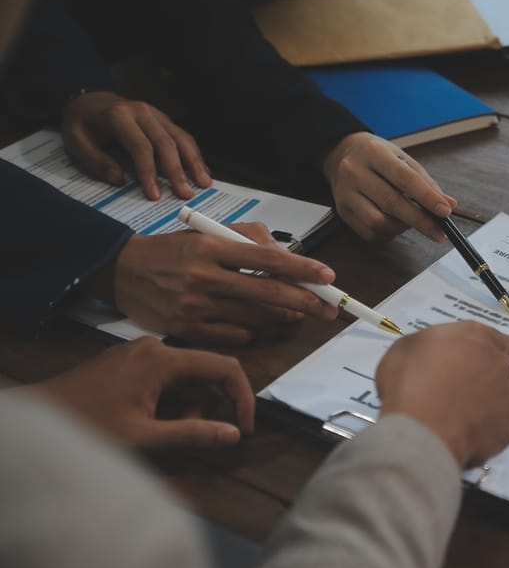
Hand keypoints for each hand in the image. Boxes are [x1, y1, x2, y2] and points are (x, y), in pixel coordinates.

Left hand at [31, 337, 253, 447]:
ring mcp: (141, 350)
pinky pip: (166, 374)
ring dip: (185, 405)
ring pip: (185, 375)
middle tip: (187, 435)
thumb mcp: (143, 436)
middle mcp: (156, 346)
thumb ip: (192, 434)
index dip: (242, 398)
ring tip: (159, 430)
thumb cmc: (88, 427)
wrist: (38, 416)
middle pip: (205, 371)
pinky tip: (148, 418)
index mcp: (163, 359)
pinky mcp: (129, 359)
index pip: (225, 367)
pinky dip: (169, 398)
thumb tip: (234, 435)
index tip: (243, 429)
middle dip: (205, 406)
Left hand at [62, 91, 211, 200]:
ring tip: (204, 183)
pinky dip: (195, 154)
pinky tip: (203, 170)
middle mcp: (142, 112)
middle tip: (186, 194)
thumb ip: (96, 161)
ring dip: (194, 162)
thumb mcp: (76, 142)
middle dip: (177, 171)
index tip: (155, 195)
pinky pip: (184, 136)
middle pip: (166, 143)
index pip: (140, 146)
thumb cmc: (83, 124)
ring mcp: (157, 114)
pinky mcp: (165, 120)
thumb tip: (120, 180)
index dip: (149, 172)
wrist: (90, 100)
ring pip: (181, 138)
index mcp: (118, 116)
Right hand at [94, 223, 339, 343]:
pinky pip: (234, 335)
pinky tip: (254, 323)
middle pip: (268, 292)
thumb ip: (247, 237)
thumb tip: (284, 253)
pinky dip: (250, 330)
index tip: (328, 276)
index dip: (302, 268)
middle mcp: (204, 277)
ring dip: (281, 317)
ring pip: (255, 317)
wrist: (120, 272)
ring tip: (295, 313)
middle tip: (329, 307)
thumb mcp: (205, 232)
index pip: (267, 259)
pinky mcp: (187, 330)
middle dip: (305, 301)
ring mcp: (195, 306)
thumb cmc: (170, 251)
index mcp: (211, 247)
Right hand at [322, 131, 456, 242]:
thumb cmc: (377, 157)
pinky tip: (394, 224)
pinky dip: (387, 232)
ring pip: (377, 222)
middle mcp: (354, 171)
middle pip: (391, 202)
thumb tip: (448, 204)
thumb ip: (426, 182)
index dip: (427, 197)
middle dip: (420, 220)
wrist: (341, 154)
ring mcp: (345, 193)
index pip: (405, 178)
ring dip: (401, 227)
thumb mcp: (402, 159)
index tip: (445, 212)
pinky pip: (368, 232)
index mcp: (374, 152)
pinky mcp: (342, 211)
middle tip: (439, 232)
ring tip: (411, 221)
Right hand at [375, 322, 508, 467]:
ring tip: (458, 418)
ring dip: (487, 404)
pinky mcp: (508, 429)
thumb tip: (435, 359)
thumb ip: (431, 348)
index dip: (501, 345)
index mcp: (476, 337)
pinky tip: (465, 436)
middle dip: (484, 378)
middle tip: (459, 392)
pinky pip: (498, 428)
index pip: (497, 338)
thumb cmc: (408, 383)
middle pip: (498, 368)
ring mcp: (507, 397)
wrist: (421, 430)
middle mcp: (498, 363)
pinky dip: (486, 431)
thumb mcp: (407, 349)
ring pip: (501, 398)